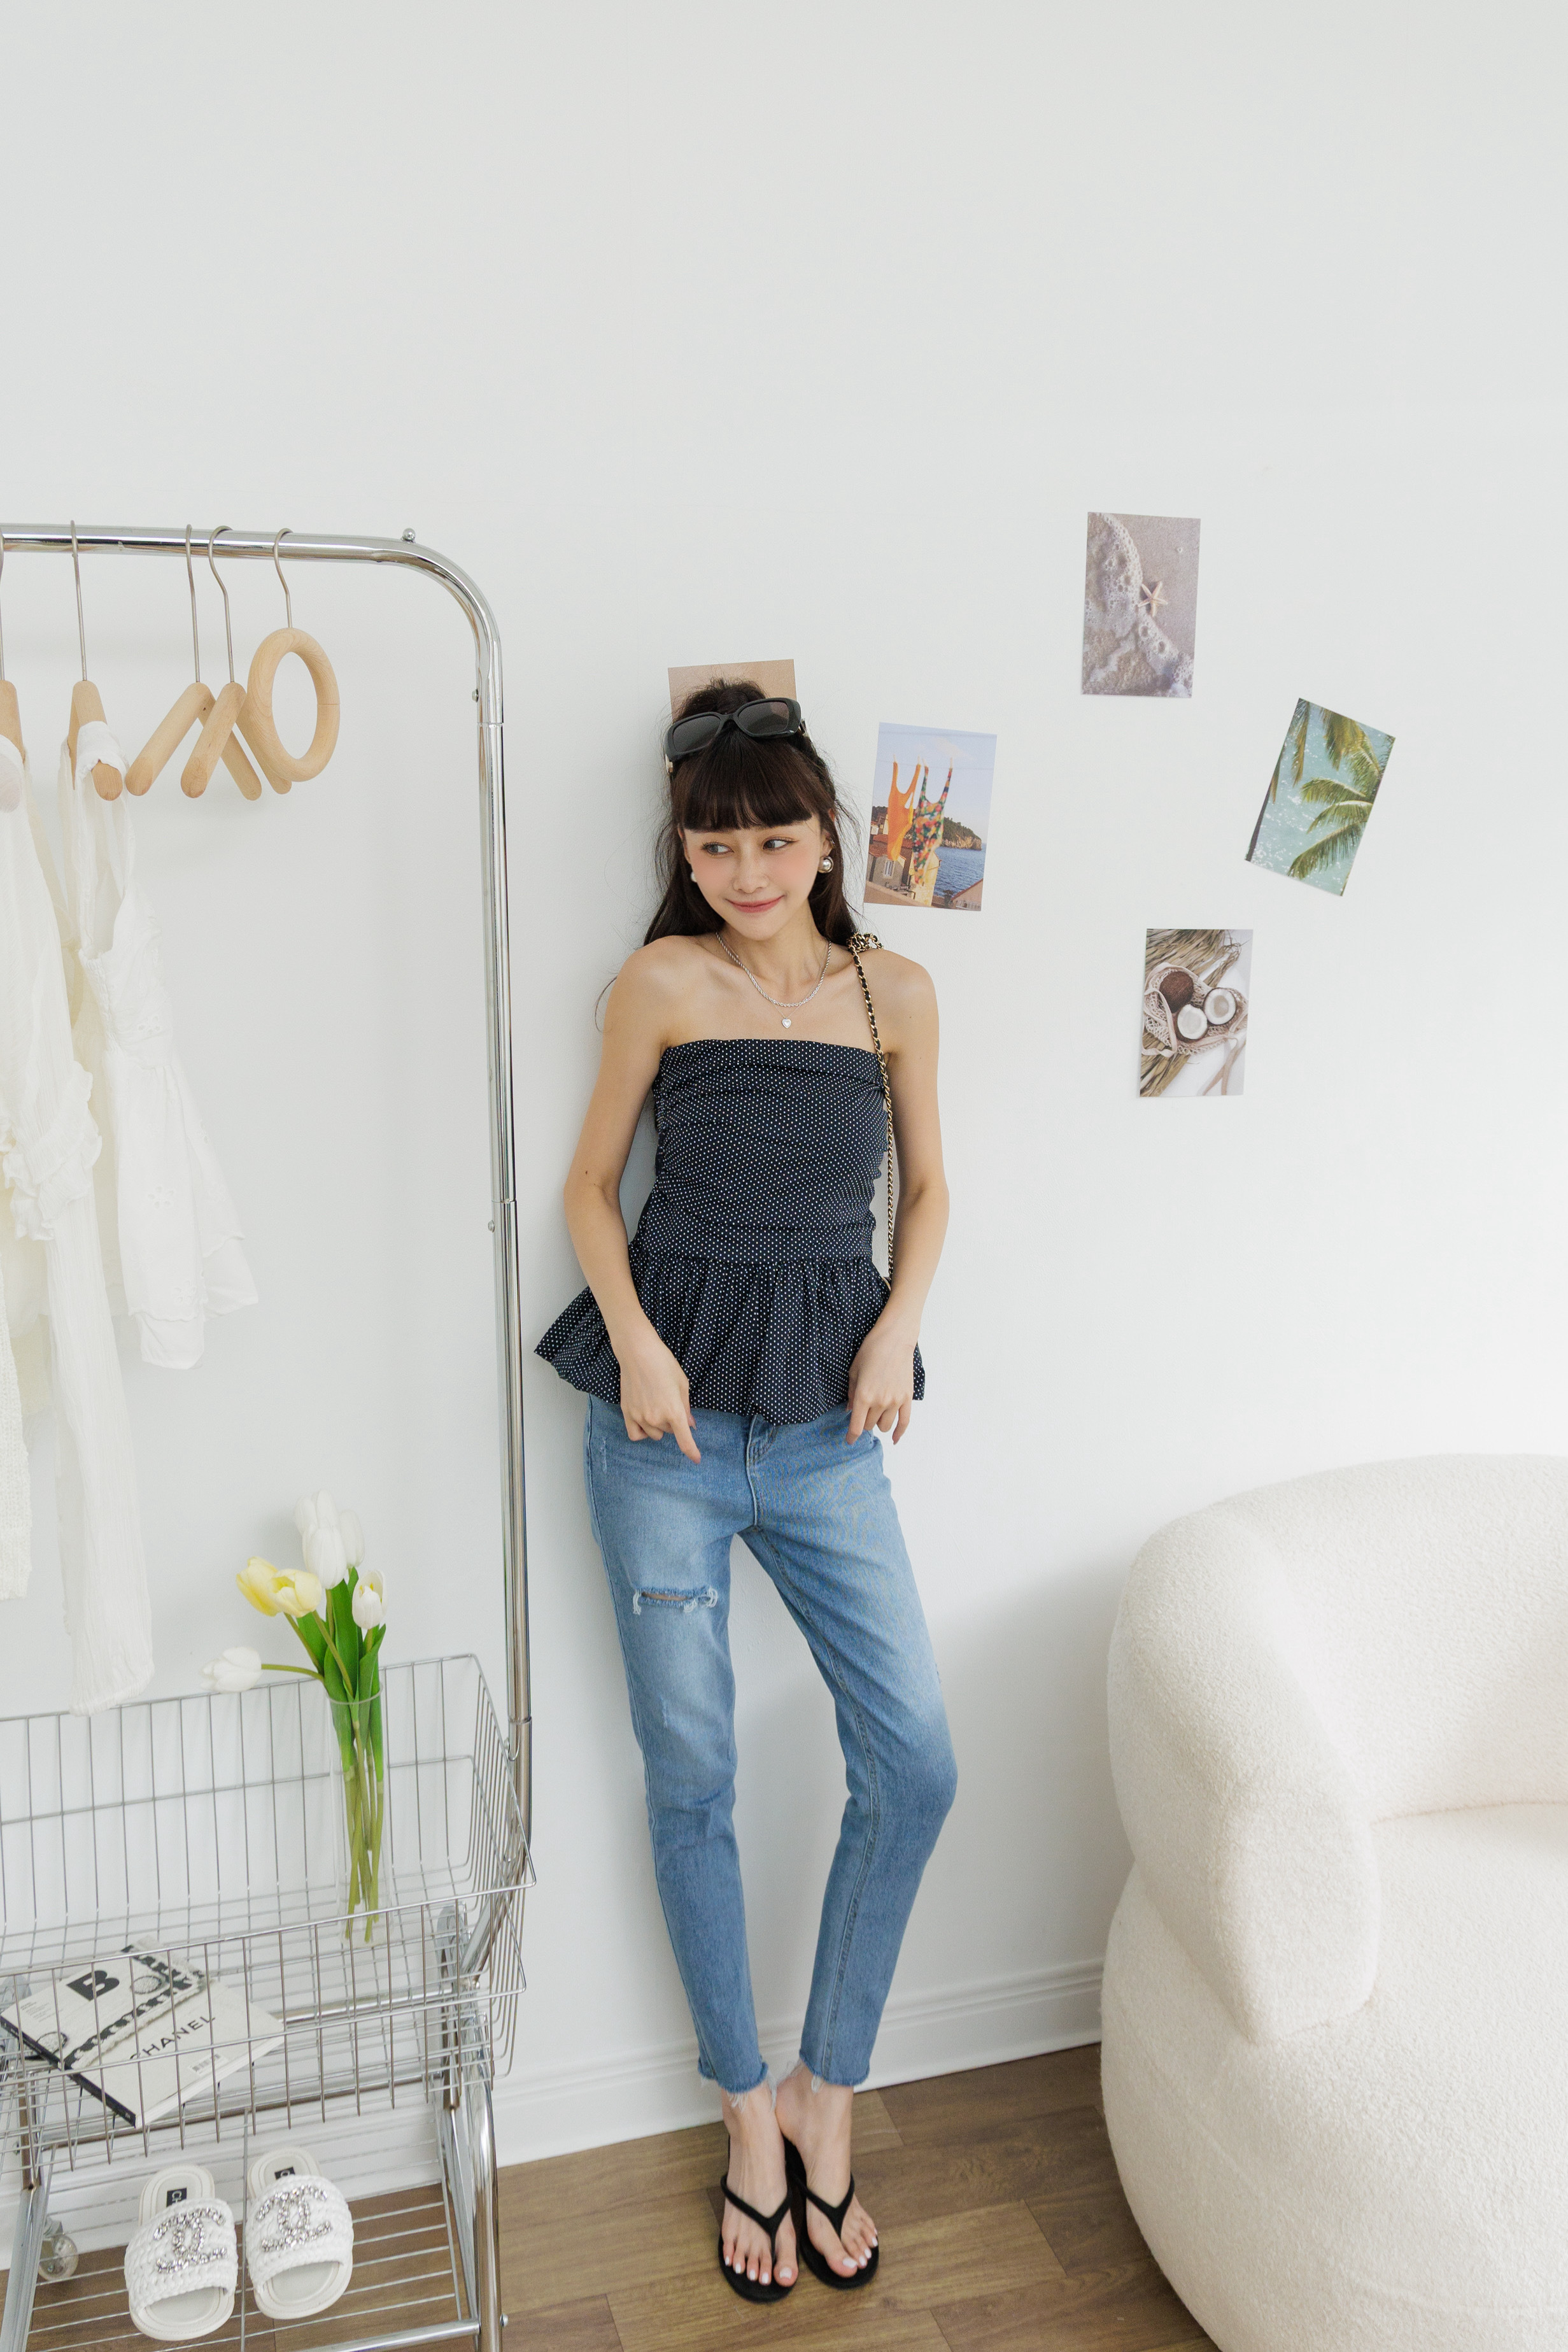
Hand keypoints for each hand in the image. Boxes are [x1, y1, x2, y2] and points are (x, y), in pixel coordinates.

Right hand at [612, 1321, 700, 1460]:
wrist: (638, 1353)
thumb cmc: (664, 1364)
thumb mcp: (683, 1384)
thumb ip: (686, 1407)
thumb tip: (690, 1425)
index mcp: (674, 1411)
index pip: (684, 1440)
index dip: (692, 1452)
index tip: (696, 1459)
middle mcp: (657, 1418)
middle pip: (670, 1432)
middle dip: (673, 1423)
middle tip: (669, 1402)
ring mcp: (640, 1417)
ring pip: (655, 1434)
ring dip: (659, 1426)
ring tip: (656, 1406)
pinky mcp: (627, 1413)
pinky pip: (635, 1434)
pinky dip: (642, 1432)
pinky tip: (645, 1422)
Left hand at [846, 1315, 916, 1443]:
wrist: (894, 1340)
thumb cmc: (871, 1351)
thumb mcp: (854, 1371)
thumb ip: (852, 1394)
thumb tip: (850, 1411)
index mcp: (864, 1396)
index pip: (857, 1426)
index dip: (851, 1436)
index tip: (849, 1441)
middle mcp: (880, 1402)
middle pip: (870, 1425)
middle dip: (864, 1422)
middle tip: (863, 1412)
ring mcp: (895, 1401)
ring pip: (885, 1426)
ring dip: (878, 1423)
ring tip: (876, 1414)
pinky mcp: (907, 1398)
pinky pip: (904, 1422)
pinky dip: (899, 1433)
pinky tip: (894, 1439)